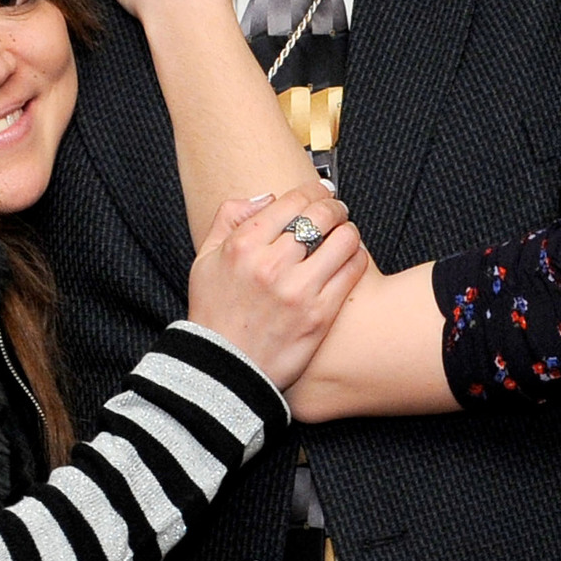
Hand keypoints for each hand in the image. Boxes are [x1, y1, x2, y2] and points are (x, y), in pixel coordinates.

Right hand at [187, 184, 368, 390]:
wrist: (222, 370)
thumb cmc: (214, 313)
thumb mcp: (205, 259)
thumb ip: (229, 217)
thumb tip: (267, 197)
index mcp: (242, 246)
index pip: (292, 201)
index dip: (312, 190)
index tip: (320, 192)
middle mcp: (271, 265)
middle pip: (321, 215)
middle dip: (334, 206)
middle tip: (337, 210)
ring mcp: (298, 291)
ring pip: (344, 239)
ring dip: (348, 231)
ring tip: (344, 235)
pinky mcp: (320, 315)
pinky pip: (352, 272)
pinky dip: (356, 258)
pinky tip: (350, 259)